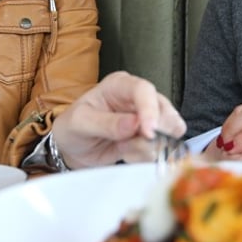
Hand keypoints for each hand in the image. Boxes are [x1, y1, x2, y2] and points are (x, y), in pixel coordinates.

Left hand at [52, 71, 185, 167]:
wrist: (73, 148)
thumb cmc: (73, 127)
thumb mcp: (81, 123)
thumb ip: (105, 123)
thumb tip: (134, 124)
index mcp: (120, 85)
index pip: (143, 90)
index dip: (150, 110)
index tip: (149, 132)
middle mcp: (138, 98)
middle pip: (165, 110)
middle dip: (154, 133)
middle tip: (129, 145)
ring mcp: (147, 118)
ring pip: (168, 132)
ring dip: (147, 147)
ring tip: (123, 148)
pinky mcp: (151, 137)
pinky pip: (161, 149)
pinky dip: (145, 156)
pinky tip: (127, 153)